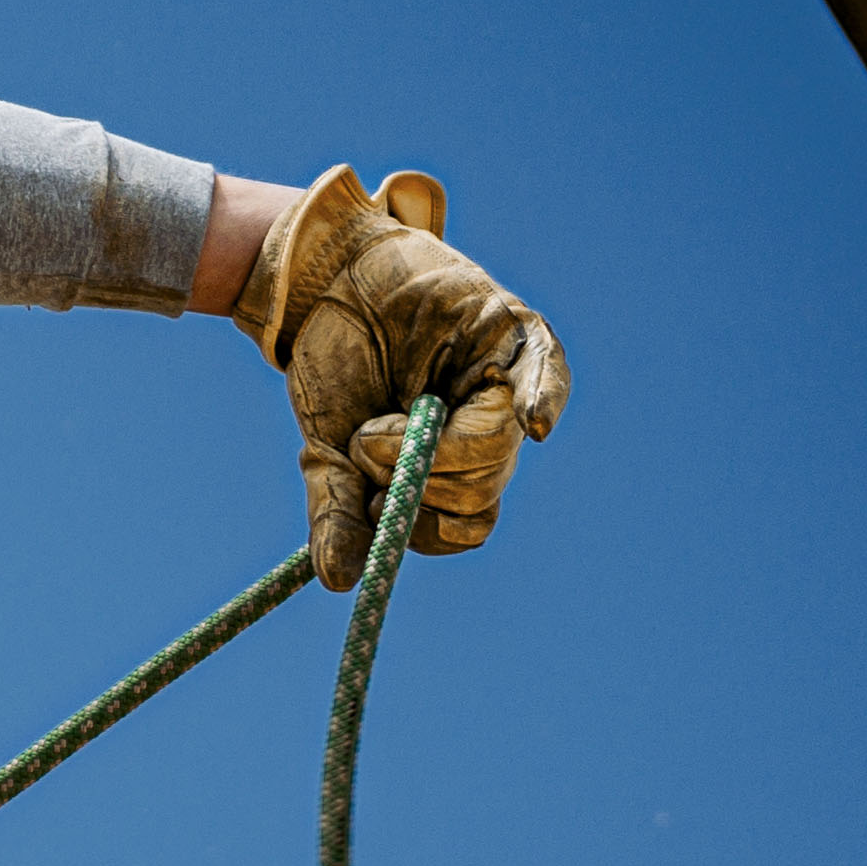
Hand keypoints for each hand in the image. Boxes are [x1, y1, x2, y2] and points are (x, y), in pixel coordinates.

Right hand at [244, 164, 568, 561]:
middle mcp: (483, 432)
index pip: (462, 524)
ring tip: (390, 411)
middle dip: (420, 477)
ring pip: (500, 446)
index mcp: (445, 467)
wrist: (321, 283)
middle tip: (372, 441)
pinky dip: (542, 399)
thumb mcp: (325, 450)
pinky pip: (545, 374)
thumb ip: (338, 512)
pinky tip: (533, 423)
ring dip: (439, 444)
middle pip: (481, 490)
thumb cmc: (330, 366)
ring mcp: (503, 383)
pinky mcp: (514, 333)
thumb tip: (341, 582)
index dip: (426, 528)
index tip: (380, 505)